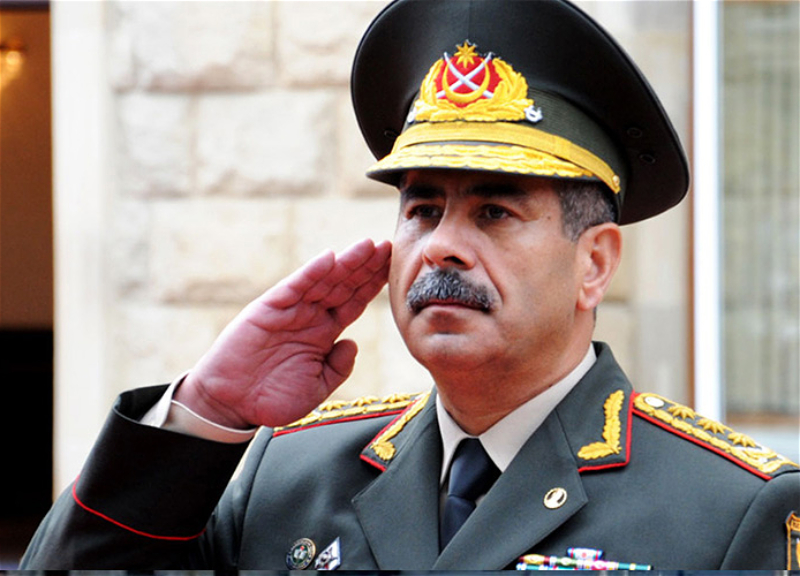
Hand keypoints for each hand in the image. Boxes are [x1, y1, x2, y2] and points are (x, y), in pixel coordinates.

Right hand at [176, 238, 391, 428]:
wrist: (232, 405)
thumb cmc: (273, 399)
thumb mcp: (317, 387)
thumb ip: (338, 367)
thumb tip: (354, 343)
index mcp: (324, 333)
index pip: (354, 303)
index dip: (373, 285)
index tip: (394, 268)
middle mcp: (310, 316)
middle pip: (344, 285)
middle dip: (366, 266)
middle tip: (389, 247)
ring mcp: (290, 310)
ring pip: (323, 281)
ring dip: (345, 263)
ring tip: (367, 246)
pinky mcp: (268, 309)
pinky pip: (293, 287)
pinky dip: (311, 272)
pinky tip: (329, 259)